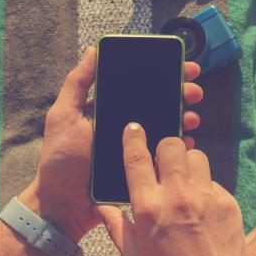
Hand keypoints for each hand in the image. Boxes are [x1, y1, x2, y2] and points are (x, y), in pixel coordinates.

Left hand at [19, 47, 203, 242]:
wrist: (64, 205)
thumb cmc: (60, 160)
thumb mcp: (64, 116)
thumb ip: (77, 83)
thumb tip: (94, 50)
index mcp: (111, 108)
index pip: (141, 85)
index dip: (163, 74)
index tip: (183, 66)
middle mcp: (127, 123)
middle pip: (160, 102)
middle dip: (181, 93)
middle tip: (194, 90)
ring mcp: (138, 145)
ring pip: (168, 125)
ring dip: (184, 117)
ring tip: (192, 117)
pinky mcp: (145, 166)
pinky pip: (167, 152)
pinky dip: (180, 145)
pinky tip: (187, 140)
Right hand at [96, 125, 255, 255]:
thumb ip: (116, 228)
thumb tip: (103, 209)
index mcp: (149, 208)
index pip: (138, 159)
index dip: (134, 138)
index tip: (134, 128)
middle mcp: (178, 196)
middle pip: (172, 146)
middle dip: (165, 147)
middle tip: (164, 160)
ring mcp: (207, 196)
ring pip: (197, 156)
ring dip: (187, 163)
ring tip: (184, 182)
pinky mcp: (228, 201)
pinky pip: (213, 181)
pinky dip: (204, 187)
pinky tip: (201, 208)